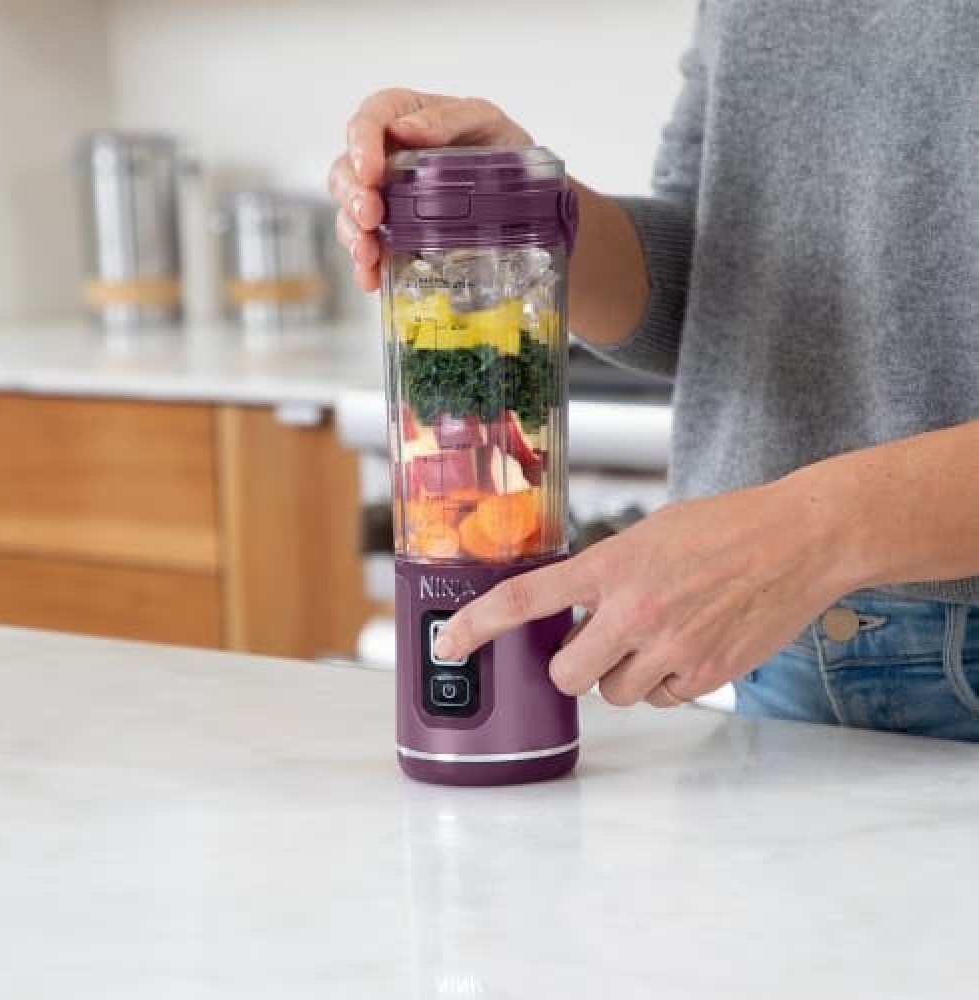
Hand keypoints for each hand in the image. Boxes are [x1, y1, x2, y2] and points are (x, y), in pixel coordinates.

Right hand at [327, 89, 531, 292]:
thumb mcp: (485, 121)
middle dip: (353, 196)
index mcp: (402, 118)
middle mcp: (385, 158)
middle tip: (370, 217)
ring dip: (353, 234)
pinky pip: (370, 248)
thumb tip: (407, 129)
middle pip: (347, 171)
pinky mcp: (393, 234)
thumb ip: (449, 117)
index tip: (371, 172)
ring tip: (368, 253)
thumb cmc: (498, 146)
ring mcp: (387, 198)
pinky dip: (367, 265)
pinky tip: (372, 277)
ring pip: (350, 212)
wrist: (522, 192)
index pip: (369, 120)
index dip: (361, 145)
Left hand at [433, 476, 853, 707]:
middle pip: (566, 677)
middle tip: (596, 644)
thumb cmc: (725, 527)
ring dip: (624, 676)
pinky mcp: (706, 674)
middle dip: (574, 667)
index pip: (525, 600)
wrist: (799, 541)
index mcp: (611, 565)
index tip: (449, 645)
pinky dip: (667, 683)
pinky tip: (690, 646)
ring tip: (658, 636)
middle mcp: (633, 611)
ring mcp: (670, 647)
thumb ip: (605, 571)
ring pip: (615, 695)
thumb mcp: (649, 533)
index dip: (477, 626)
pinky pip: (663, 700)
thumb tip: (572, 608)